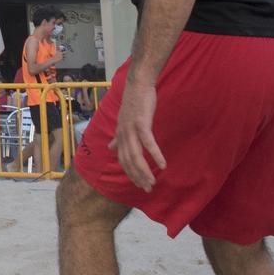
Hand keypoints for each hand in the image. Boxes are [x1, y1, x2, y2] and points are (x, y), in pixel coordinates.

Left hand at [108, 75, 164, 191]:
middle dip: (137, 177)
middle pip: (128, 161)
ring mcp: (131, 129)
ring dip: (144, 171)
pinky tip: (162, 165)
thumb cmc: (133, 104)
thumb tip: (111, 148)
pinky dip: (155, 154)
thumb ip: (118, 137)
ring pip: (136, 155)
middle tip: (148, 189)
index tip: (140, 185)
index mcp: (120, 136)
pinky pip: (148, 142)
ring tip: (153, 181)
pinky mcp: (141, 123)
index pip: (123, 160)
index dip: (131, 174)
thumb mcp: (123, 122)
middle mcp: (123, 134)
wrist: (137, 85)